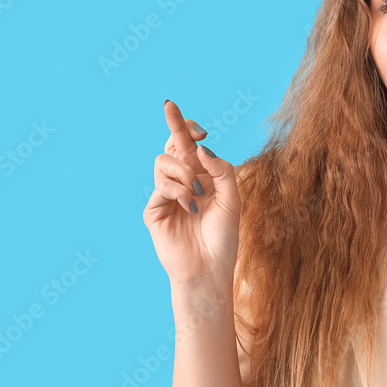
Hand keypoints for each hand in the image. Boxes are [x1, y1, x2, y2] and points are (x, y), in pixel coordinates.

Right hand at [142, 100, 240, 291]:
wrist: (209, 268)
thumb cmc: (223, 237)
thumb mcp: (232, 198)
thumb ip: (221, 170)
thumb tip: (200, 148)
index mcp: (201, 177)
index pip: (189, 145)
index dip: (188, 129)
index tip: (199, 128)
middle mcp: (182, 183)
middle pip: (172, 145)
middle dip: (176, 127)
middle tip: (177, 118)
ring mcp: (165, 195)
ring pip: (162, 161)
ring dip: (182, 170)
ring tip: (196, 191)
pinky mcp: (154, 210)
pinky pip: (161, 186)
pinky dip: (178, 191)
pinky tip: (191, 206)